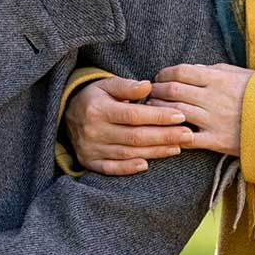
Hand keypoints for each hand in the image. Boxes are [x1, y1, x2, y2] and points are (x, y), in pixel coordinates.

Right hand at [64, 76, 191, 175]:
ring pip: (128, 153)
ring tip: (178, 147)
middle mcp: (93, 131)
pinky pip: (111, 168)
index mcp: (98, 109)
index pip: (134, 115)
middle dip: (164, 136)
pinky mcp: (89, 162)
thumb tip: (148, 86)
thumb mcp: (107, 85)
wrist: (66, 114)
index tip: (180, 115)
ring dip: (155, 152)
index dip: (158, 116)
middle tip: (188, 134)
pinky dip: (128, 169)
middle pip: (135, 136)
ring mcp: (90, 148)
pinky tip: (147, 165)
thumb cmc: (95, 97)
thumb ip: (127, 86)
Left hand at [149, 62, 252, 155]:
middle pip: (173, 91)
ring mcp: (214, 120)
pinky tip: (167, 132)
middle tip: (151, 94)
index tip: (158, 77)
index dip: (164, 74)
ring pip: (175, 113)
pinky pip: (188, 138)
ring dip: (159, 111)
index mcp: (219, 78)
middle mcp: (213, 98)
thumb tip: (194, 68)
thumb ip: (217, 70)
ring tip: (153, 111)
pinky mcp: (218, 141)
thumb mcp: (243, 74)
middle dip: (157, 91)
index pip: (181, 72)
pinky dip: (174, 134)